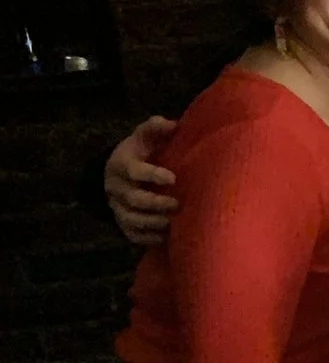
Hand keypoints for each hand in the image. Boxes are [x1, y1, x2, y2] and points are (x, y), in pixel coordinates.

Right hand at [106, 117, 179, 246]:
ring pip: (131, 219)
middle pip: (133, 199)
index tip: (172, 178)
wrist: (117, 174)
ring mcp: (118, 207)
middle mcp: (116, 188)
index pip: (133, 171)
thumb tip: (172, 124)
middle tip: (177, 204)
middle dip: (155, 203)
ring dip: (152, 223)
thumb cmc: (138, 153)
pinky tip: (165, 239)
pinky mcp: (123, 224)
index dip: (151, 174)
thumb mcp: (143, 137)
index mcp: (122, 165)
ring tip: (173, 223)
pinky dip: (147, 239)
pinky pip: (132, 235)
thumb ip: (155, 128)